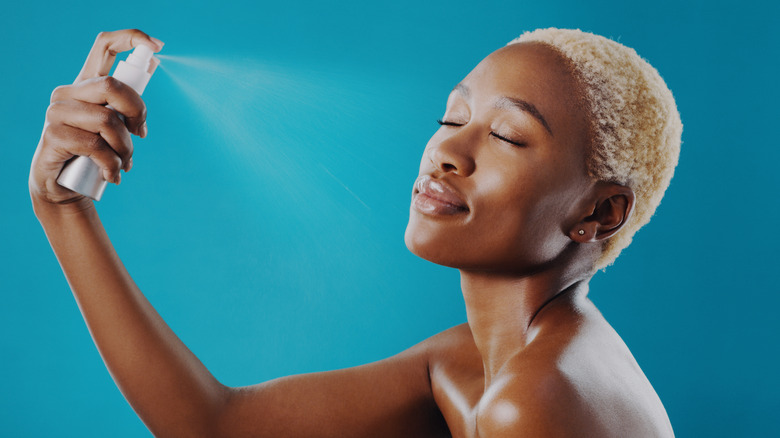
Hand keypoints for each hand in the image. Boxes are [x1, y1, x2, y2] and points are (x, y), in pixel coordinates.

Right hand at [29, 29, 162, 209]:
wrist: (64, 185)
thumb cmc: (95, 153)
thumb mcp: (116, 127)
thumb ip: (129, 104)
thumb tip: (153, 63)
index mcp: (87, 84)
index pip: (105, 46)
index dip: (131, 38)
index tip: (157, 46)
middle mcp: (69, 92)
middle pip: (113, 86)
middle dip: (137, 113)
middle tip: (140, 135)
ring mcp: (57, 112)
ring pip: (108, 121)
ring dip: (125, 149)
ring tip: (123, 163)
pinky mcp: (53, 134)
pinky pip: (96, 146)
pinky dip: (112, 164)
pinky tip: (111, 174)